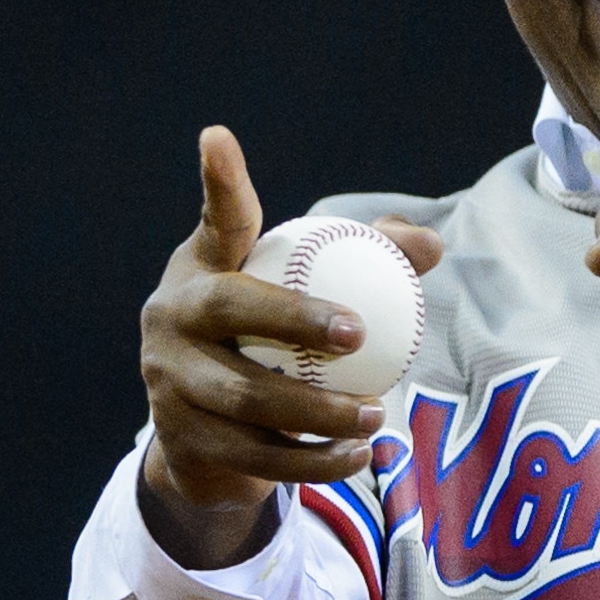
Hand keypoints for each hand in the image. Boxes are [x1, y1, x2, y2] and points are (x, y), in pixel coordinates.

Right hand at [137, 126, 443, 567]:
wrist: (205, 440)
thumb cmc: (267, 344)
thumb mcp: (301, 296)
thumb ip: (365, 263)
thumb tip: (430, 247)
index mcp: (203, 267)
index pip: (216, 219)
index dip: (218, 181)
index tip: (218, 138)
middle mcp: (173, 315)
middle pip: (231, 309)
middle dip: (294, 318)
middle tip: (358, 333)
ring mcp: (169, 380)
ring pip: (248, 397)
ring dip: (319, 412)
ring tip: (376, 415)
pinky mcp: (182, 440)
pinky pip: (257, 455)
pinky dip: (313, 461)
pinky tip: (356, 459)